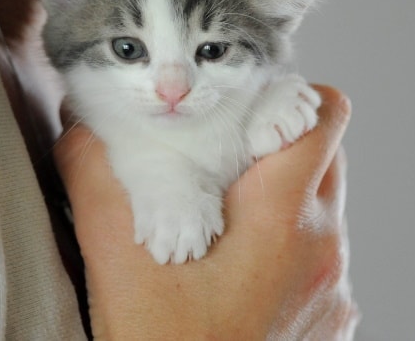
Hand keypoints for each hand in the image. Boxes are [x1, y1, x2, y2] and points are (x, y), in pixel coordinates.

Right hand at [53, 85, 358, 338]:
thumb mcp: (117, 262)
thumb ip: (96, 178)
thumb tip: (80, 125)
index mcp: (285, 219)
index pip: (325, 116)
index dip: (288, 95)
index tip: (244, 108)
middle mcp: (325, 248)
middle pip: (325, 157)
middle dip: (278, 142)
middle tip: (224, 154)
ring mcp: (334, 289)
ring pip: (323, 207)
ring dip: (281, 196)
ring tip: (224, 215)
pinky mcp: (331, 320)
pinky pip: (319, 255)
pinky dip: (286, 244)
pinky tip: (237, 270)